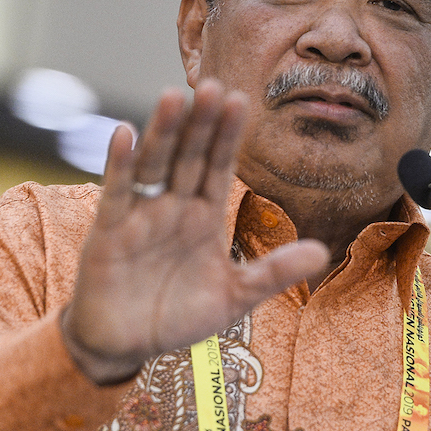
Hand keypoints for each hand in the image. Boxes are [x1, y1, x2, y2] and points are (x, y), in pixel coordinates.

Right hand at [60, 80, 328, 383]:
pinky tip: (125, 135)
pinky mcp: (109, 232)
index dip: (228, 136)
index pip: (219, 166)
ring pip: (154, 165)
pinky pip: (115, 194)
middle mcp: (172, 207)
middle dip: (201, 123)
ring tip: (173, 98)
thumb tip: (322, 252)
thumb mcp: (234, 296)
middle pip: (189, 156)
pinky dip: (119, 165)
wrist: (125, 344)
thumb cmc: (178, 315)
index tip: (241, 100)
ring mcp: (140, 216)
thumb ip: (273, 273)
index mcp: (203, 216)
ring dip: (163, 132)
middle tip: (213, 85)